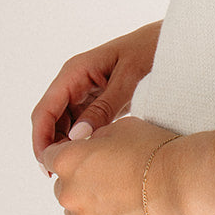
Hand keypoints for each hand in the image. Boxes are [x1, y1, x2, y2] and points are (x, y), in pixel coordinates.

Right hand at [31, 21, 162, 165]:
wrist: (173, 41)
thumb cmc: (152, 51)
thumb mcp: (129, 79)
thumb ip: (104, 107)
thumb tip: (76, 137)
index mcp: (75, 71)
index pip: (45, 109)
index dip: (40, 138)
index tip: (46, 163)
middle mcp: (75, 81)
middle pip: (51, 119)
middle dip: (51, 146)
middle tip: (60, 174)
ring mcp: (86, 90)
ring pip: (65, 123)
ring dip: (67, 144)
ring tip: (77, 169)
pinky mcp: (100, 99)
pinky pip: (82, 122)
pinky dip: (83, 139)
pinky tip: (92, 156)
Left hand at [42, 116, 195, 214]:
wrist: (181, 182)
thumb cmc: (155, 150)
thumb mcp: (120, 128)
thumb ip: (95, 138)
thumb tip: (88, 147)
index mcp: (68, 161)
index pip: (51, 158)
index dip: (70, 156)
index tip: (84, 159)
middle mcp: (69, 193)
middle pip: (64, 188)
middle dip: (81, 183)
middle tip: (111, 179)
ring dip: (91, 208)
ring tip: (122, 199)